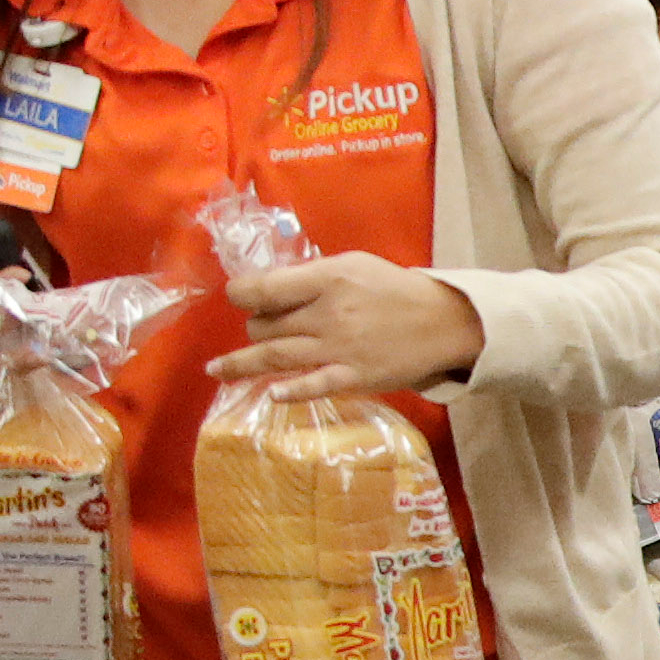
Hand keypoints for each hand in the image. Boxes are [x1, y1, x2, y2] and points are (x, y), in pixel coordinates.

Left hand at [209, 253, 485, 403]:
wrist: (444, 322)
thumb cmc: (394, 290)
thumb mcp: (353, 266)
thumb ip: (312, 277)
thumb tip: (271, 290)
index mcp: (327, 279)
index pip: (264, 288)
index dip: (241, 294)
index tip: (239, 299)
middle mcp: (327, 313)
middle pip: (265, 324)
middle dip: (255, 327)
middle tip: (263, 330)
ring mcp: (339, 348)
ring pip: (276, 355)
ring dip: (241, 363)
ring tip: (216, 370)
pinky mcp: (354, 376)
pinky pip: (314, 384)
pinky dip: (291, 390)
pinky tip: (271, 394)